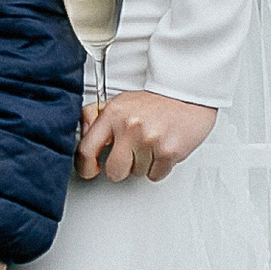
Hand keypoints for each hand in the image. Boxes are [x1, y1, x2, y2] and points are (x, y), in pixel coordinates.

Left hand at [76, 91, 216, 182]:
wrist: (188, 94)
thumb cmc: (155, 101)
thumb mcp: (120, 102)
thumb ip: (96, 117)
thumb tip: (82, 135)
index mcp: (113, 114)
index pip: (86, 149)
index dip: (85, 167)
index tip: (89, 170)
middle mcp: (129, 126)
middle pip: (114, 171)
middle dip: (121, 168)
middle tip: (130, 154)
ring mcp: (149, 140)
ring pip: (137, 174)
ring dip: (143, 163)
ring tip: (151, 143)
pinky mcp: (168, 152)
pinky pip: (155, 175)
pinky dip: (159, 166)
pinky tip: (162, 148)